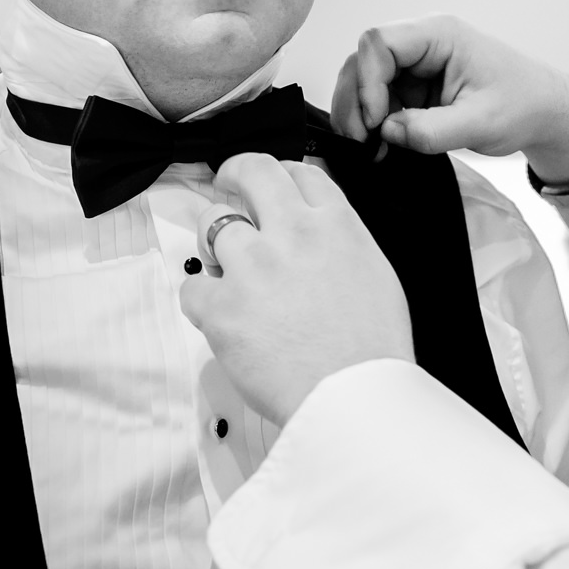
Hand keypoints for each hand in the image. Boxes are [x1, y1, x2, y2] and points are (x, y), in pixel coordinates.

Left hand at [178, 154, 413, 425]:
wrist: (353, 397)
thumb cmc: (372, 349)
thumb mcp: (376, 274)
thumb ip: (342, 242)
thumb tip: (319, 234)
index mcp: (335, 224)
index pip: (300, 172)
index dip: (281, 174)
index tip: (271, 187)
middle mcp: (292, 233)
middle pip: (251, 173)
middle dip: (234, 175)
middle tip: (227, 186)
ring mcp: (253, 266)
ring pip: (211, 223)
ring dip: (216, 244)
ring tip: (227, 270)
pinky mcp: (222, 306)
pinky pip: (191, 286)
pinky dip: (201, 300)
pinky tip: (220, 316)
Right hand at [332, 15, 568, 183]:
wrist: (544, 113)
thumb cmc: (523, 105)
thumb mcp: (480, 123)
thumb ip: (431, 130)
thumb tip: (387, 132)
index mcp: (440, 35)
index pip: (379, 42)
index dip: (367, 81)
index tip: (374, 121)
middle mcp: (422, 42)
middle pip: (363, 60)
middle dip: (356, 101)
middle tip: (362, 141)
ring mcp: (416, 64)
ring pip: (365, 80)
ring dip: (361, 114)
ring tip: (371, 148)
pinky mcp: (415, 86)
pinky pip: (380, 99)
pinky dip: (373, 123)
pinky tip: (381, 147)